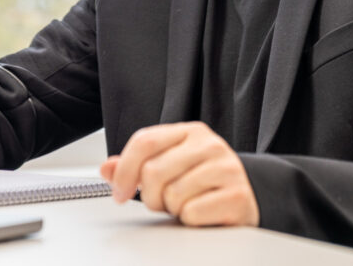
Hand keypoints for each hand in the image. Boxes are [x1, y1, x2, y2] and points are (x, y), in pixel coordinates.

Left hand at [99, 122, 258, 226]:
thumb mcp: (170, 166)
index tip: (119, 192)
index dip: (124, 170)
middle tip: (160, 202)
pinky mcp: (236, 195)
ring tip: (185, 204)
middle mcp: (210, 145)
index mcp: (191, 132)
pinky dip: (190, 220)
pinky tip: (201, 212)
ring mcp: (226, 168)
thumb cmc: (204, 182)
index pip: (145, 141)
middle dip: (149, 196)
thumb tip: (107, 168)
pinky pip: (191, 213)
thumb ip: (137, 165)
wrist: (245, 197)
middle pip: (153, 171)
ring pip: (172, 194)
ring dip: (172, 208)